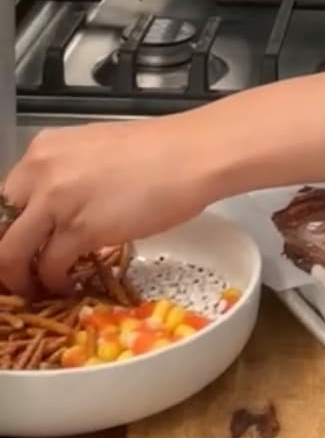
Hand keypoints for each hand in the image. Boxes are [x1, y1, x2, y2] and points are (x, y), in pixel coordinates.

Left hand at [0, 120, 212, 298]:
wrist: (192, 155)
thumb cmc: (158, 152)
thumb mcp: (94, 152)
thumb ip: (66, 175)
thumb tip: (55, 208)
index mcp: (42, 149)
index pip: (2, 198)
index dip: (6, 230)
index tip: (17, 248)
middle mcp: (40, 171)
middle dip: (7, 258)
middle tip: (21, 274)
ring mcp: (57, 201)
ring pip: (12, 253)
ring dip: (21, 278)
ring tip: (39, 288)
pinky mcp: (80, 230)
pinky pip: (49, 267)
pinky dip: (54, 282)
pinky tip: (67, 285)